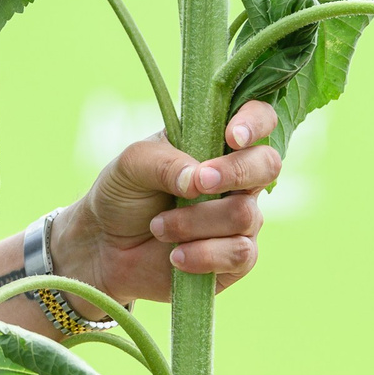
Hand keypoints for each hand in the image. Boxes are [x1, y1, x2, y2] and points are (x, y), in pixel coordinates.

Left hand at [51, 101, 283, 304]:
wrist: (105, 248)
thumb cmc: (122, 196)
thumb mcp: (131, 166)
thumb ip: (164, 163)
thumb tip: (199, 178)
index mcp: (214, 144)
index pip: (258, 118)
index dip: (255, 122)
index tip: (231, 137)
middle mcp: (235, 178)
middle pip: (268, 164)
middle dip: (235, 172)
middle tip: (199, 183)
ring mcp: (241, 217)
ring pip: (244, 214)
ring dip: (193, 222)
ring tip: (158, 227)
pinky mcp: (237, 256)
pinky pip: (240, 254)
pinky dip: (202, 255)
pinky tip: (175, 256)